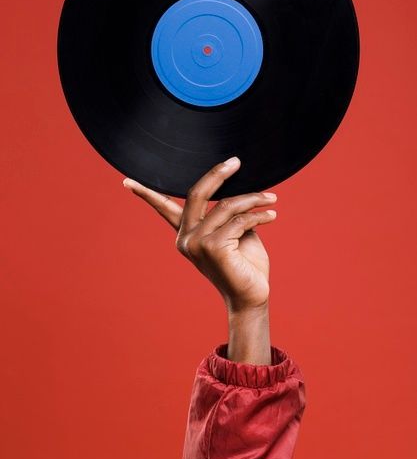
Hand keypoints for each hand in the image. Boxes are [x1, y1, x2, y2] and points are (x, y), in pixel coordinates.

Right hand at [122, 157, 276, 312]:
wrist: (252, 296)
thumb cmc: (244, 264)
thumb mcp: (234, 232)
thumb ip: (228, 213)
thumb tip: (237, 187)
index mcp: (186, 234)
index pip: (164, 209)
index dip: (146, 193)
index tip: (126, 182)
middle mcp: (186, 238)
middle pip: (196, 193)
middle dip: (217, 174)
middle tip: (235, 161)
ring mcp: (196, 243)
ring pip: (226, 205)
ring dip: (253, 199)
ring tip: (270, 200)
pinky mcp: (212, 247)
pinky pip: (238, 220)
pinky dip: (258, 216)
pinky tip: (271, 216)